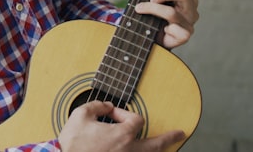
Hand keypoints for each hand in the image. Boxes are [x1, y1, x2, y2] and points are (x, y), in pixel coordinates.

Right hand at [58, 101, 184, 151]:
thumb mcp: (80, 115)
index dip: (124, 113)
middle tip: (179, 134)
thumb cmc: (73, 142)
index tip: (111, 114)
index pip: (135, 119)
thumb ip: (96, 105)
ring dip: (159, 150)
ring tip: (168, 145)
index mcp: (122, 135)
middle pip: (156, 144)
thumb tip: (105, 105)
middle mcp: (129, 150)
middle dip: (169, 138)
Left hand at [133, 0, 198, 48]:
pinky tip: (155, 28)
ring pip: (172, 12)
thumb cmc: (155, 18)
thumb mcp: (154, 2)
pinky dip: (160, 26)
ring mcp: (189, 23)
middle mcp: (191, 9)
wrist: (155, 40)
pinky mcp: (184, 36)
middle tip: (149, 0)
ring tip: (140, 9)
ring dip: (152, 9)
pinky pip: (173, 28)